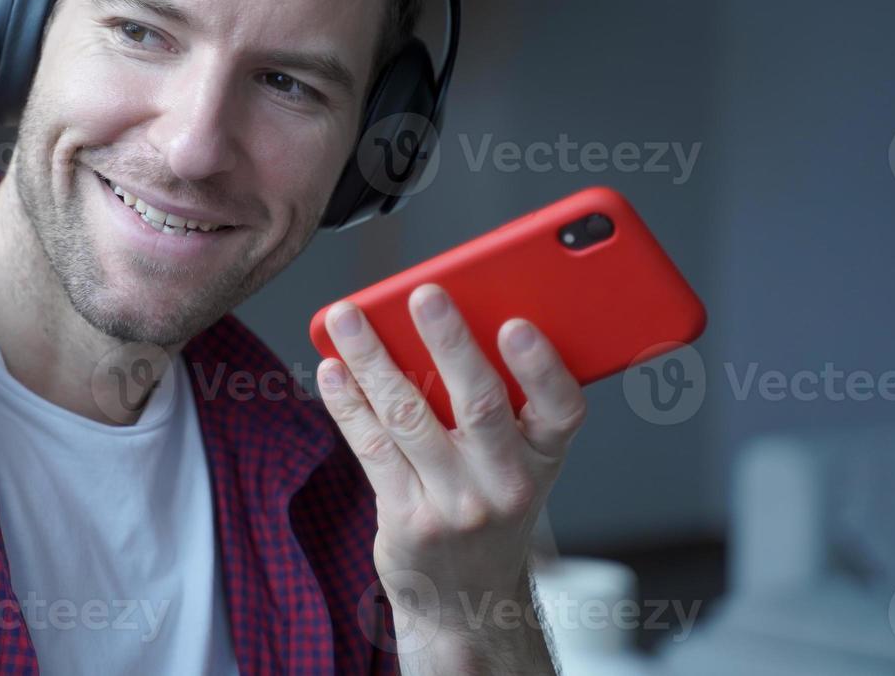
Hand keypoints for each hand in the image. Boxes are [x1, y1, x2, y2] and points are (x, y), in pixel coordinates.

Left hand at [316, 283, 586, 670]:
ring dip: (373, 360)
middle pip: (479, 403)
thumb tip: (449, 319)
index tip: (516, 324)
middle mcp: (507, 482)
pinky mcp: (408, 518)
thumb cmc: (491, 506)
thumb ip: (500, 402)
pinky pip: (373, 448)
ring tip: (348, 317)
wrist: (467, 600)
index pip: (561, 408)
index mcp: (545, 456)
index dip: (541, 366)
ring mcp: (456, 505)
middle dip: (449, 342)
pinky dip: (348, 403)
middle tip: (423, 294)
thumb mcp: (519, 462)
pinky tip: (333, 369)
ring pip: (410, 416)